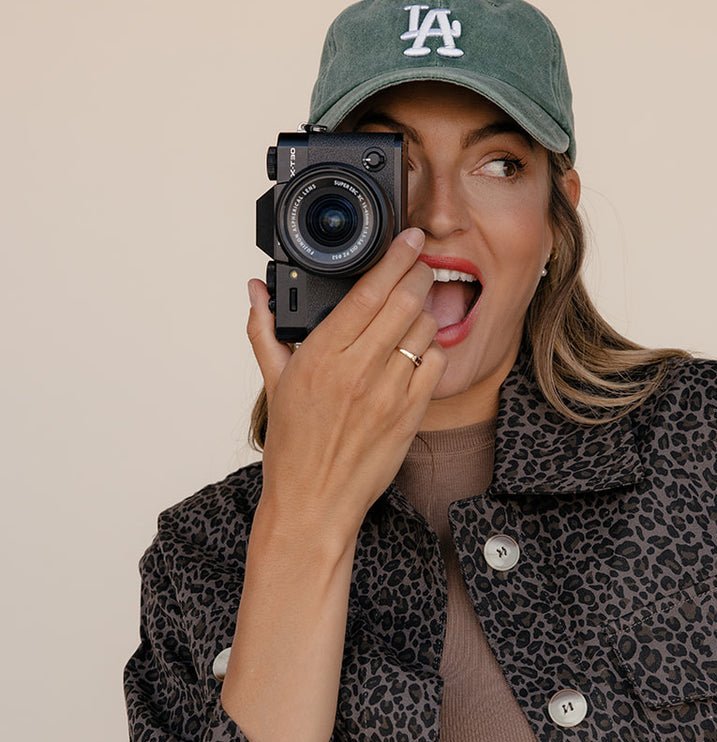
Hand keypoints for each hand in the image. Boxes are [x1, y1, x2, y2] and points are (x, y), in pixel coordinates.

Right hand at [246, 228, 446, 538]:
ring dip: (426, 312)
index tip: (408, 238)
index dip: (395, 258)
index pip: (368, 291)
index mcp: (320, 356)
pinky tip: (416, 352)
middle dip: (419, 275)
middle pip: (405, 301)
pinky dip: (431, 350)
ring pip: (425, 329)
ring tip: (415, 311)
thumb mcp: (274, 384)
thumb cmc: (293, 448)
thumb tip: (257, 291)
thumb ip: (266, 330)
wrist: (315, 503)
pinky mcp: (411, 414)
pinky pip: (434, 364)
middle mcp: (357, 370)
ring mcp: (388, 393)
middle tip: (420, 265)